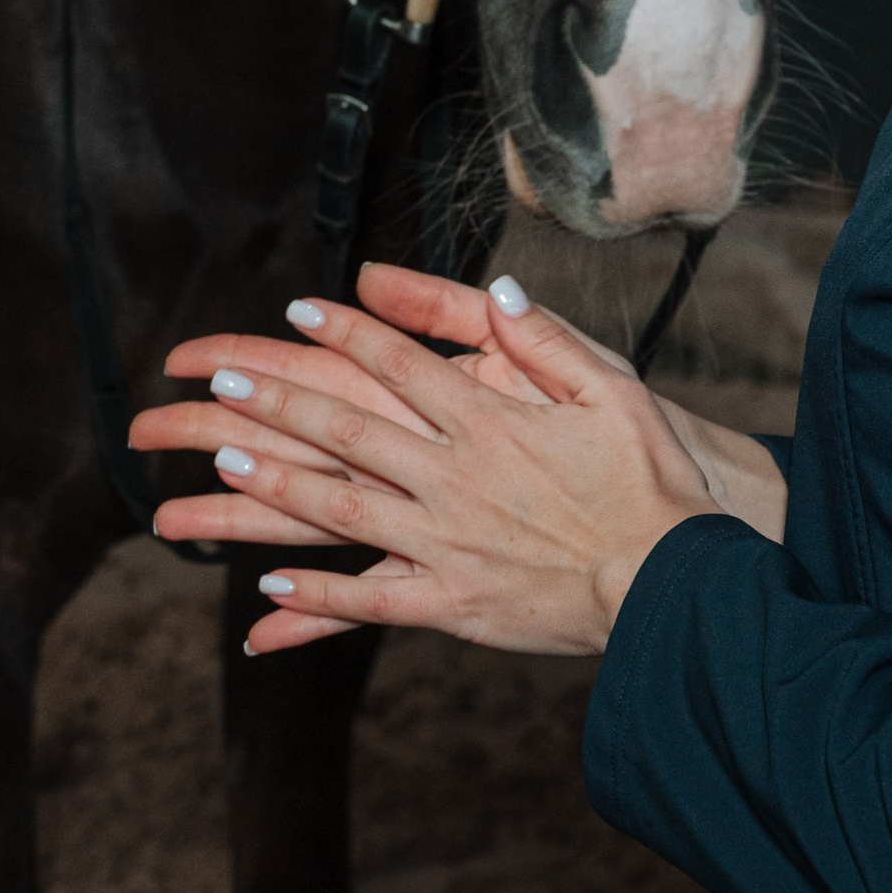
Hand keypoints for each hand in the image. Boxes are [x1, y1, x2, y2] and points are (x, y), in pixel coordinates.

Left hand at [129, 262, 780, 660]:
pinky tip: (269, 585)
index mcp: (489, 421)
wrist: (669, 581)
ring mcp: (446, 544)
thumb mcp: (609, 386)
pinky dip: (316, 596)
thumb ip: (544, 337)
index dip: (345, 333)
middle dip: (279, 403)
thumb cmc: (648, 479)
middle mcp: (455, 478)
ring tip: (224, 464)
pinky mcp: (451, 604)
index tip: (298, 309)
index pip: (399, 364)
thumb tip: (496, 287)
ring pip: (343, 510)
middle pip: (350, 432)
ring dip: (278, 486)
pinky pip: (370, 600)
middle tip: (221, 384)